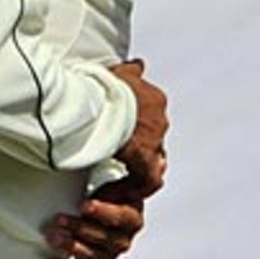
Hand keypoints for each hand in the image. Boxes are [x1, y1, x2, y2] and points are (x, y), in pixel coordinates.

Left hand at [44, 178, 145, 258]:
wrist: (103, 213)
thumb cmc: (104, 196)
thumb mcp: (108, 184)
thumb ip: (109, 178)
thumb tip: (100, 155)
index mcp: (132, 217)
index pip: (120, 217)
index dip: (102, 212)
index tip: (83, 204)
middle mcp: (124, 238)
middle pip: (105, 238)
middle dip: (80, 228)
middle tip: (59, 220)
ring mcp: (111, 253)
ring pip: (94, 255)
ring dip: (71, 247)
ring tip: (52, 238)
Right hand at [110, 58, 168, 197]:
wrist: (100, 100)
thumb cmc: (103, 86)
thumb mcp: (119, 72)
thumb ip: (130, 71)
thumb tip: (138, 64)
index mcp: (154, 99)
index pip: (153, 118)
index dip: (139, 130)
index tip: (125, 139)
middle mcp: (159, 119)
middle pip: (154, 141)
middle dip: (138, 152)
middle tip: (118, 163)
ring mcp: (154, 141)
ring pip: (152, 162)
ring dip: (134, 174)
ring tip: (113, 184)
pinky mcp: (145, 160)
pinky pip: (144, 182)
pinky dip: (128, 189)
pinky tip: (109, 194)